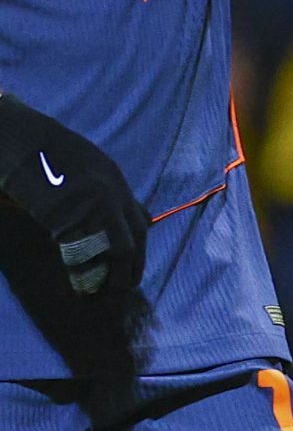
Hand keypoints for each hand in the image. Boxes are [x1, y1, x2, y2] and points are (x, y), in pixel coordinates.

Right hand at [0, 96, 149, 298]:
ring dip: (114, 276)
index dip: (137, 246)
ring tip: (102, 294)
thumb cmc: (37, 149)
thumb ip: (95, 191)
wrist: (15, 136)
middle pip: (135, 237)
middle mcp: (111, 191)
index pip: (140, 219)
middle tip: (122, 288)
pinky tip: (79, 286)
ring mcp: (94, 203)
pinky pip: (84, 251)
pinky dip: (84, 272)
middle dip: (132, 266)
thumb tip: (103, 220)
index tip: (130, 264)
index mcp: (113, 178)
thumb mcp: (78, 165)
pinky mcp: (69, 214)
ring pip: (119, 249)